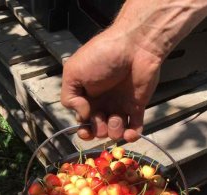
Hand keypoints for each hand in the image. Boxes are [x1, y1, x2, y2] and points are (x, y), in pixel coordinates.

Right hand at [61, 26, 160, 141]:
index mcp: (87, 97)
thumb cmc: (101, 56)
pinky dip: (131, 136)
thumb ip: (69, 97)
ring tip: (116, 118)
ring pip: (115, 132)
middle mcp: (103, 103)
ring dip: (114, 131)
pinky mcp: (137, 107)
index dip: (84, 131)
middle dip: (98, 130)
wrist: (134, 45)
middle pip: (99, 129)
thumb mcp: (73, 72)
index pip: (83, 121)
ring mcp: (121, 106)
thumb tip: (82, 117)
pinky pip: (134, 129)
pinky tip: (129, 134)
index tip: (86, 132)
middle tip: (101, 118)